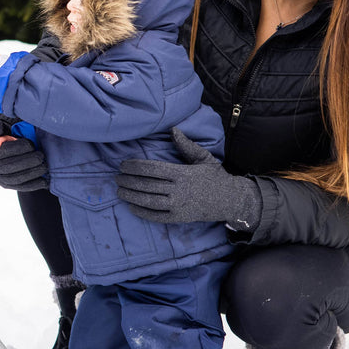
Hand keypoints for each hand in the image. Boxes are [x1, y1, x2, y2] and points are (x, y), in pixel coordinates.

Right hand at [0, 109, 48, 190]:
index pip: (3, 151)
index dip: (18, 147)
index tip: (31, 144)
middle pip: (10, 167)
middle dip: (28, 161)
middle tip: (41, 156)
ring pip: (15, 178)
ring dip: (32, 173)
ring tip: (44, 166)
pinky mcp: (5, 185)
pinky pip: (19, 187)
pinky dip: (33, 185)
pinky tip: (44, 181)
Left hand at [117, 128, 260, 230]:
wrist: (231, 200)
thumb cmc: (215, 176)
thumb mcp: (203, 157)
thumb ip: (186, 145)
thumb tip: (173, 129)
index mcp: (182, 173)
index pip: (152, 169)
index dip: (134, 167)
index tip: (123, 165)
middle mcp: (179, 190)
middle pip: (146, 185)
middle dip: (128, 181)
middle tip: (116, 177)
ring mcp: (178, 206)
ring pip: (148, 201)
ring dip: (130, 196)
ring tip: (119, 191)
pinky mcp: (179, 218)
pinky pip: (156, 216)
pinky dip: (142, 212)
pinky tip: (131, 206)